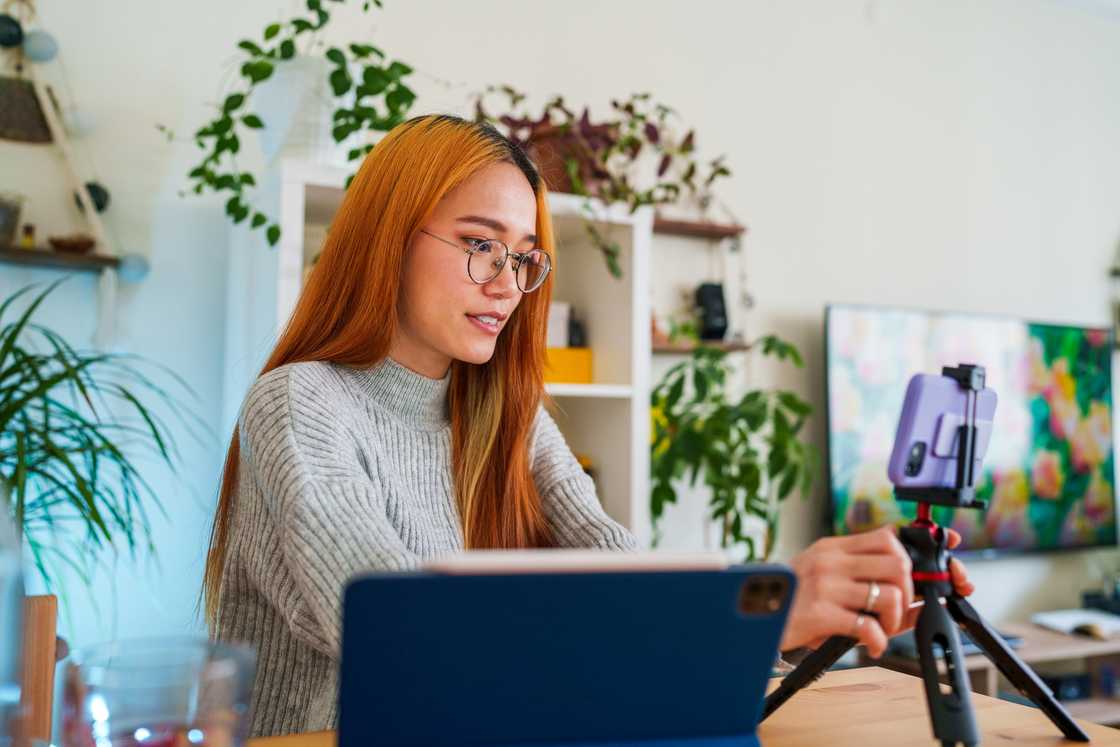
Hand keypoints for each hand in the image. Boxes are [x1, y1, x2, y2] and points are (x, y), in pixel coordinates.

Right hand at [779, 525, 974, 657]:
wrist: (754, 617)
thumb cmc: (793, 600)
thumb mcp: (823, 577)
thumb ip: (862, 577)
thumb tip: (911, 593)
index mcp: (833, 548)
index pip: (887, 536)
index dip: (919, 548)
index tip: (943, 555)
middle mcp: (831, 561)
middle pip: (898, 563)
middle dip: (909, 589)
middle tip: (896, 607)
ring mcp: (826, 585)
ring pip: (890, 595)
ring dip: (895, 620)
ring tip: (882, 629)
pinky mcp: (822, 613)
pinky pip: (868, 627)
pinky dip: (878, 641)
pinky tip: (870, 645)